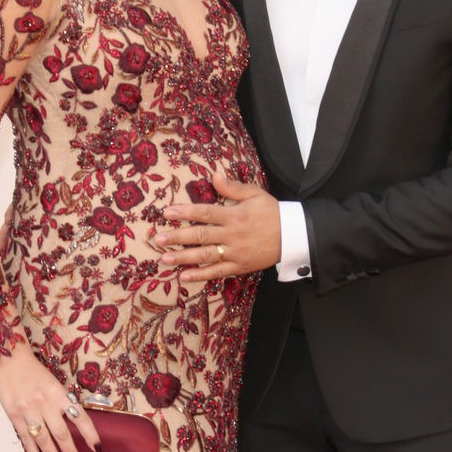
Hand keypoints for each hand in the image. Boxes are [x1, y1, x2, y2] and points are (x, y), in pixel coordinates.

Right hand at [0, 345, 101, 451]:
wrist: (10, 361)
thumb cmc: (35, 372)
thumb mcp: (54, 384)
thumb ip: (63, 402)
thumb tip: (76, 425)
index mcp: (59, 393)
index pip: (80, 417)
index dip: (90, 434)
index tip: (97, 449)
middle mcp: (45, 403)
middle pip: (62, 434)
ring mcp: (28, 411)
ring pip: (44, 440)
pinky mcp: (14, 416)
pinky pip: (26, 439)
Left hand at [154, 167, 280, 280]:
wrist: (293, 236)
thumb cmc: (272, 212)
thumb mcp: (255, 194)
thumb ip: (232, 187)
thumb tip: (213, 175)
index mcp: (234, 215)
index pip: (205, 213)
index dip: (185, 213)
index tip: (167, 213)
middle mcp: (232, 235)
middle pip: (200, 235)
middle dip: (178, 237)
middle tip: (158, 239)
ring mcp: (235, 252)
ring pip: (206, 255)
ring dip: (184, 257)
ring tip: (165, 258)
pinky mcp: (239, 266)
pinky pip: (218, 272)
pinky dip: (201, 275)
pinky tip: (185, 276)